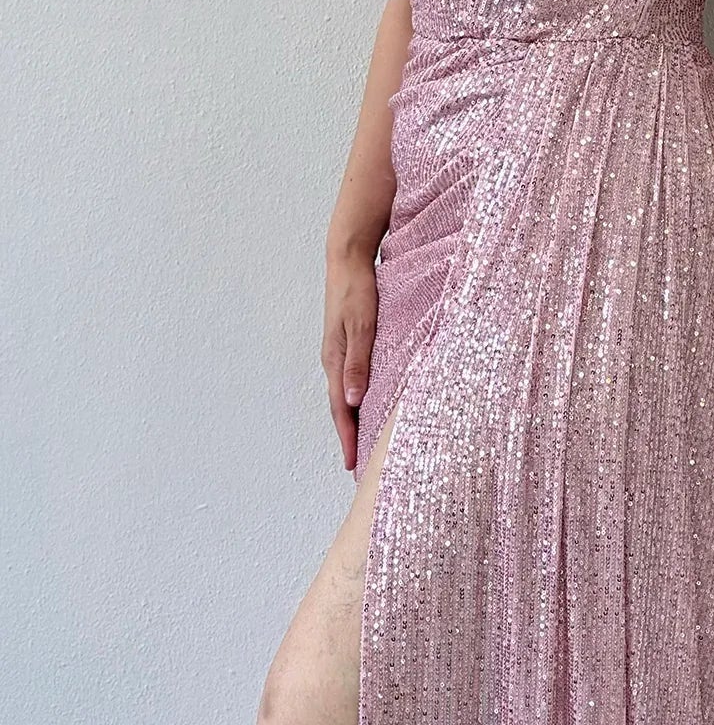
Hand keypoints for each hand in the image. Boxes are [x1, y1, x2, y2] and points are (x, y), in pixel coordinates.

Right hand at [321, 251, 379, 471]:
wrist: (347, 258)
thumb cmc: (357, 289)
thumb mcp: (362, 325)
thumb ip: (358, 362)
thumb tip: (353, 400)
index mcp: (335, 360)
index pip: (340, 409)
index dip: (347, 438)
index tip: (352, 466)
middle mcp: (334, 360)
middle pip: (340, 407)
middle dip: (348, 437)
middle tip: (357, 465)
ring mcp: (339, 352)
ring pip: (345, 395)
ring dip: (352, 420)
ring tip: (363, 443)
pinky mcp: (347, 343)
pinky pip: (351, 380)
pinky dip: (357, 399)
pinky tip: (368, 404)